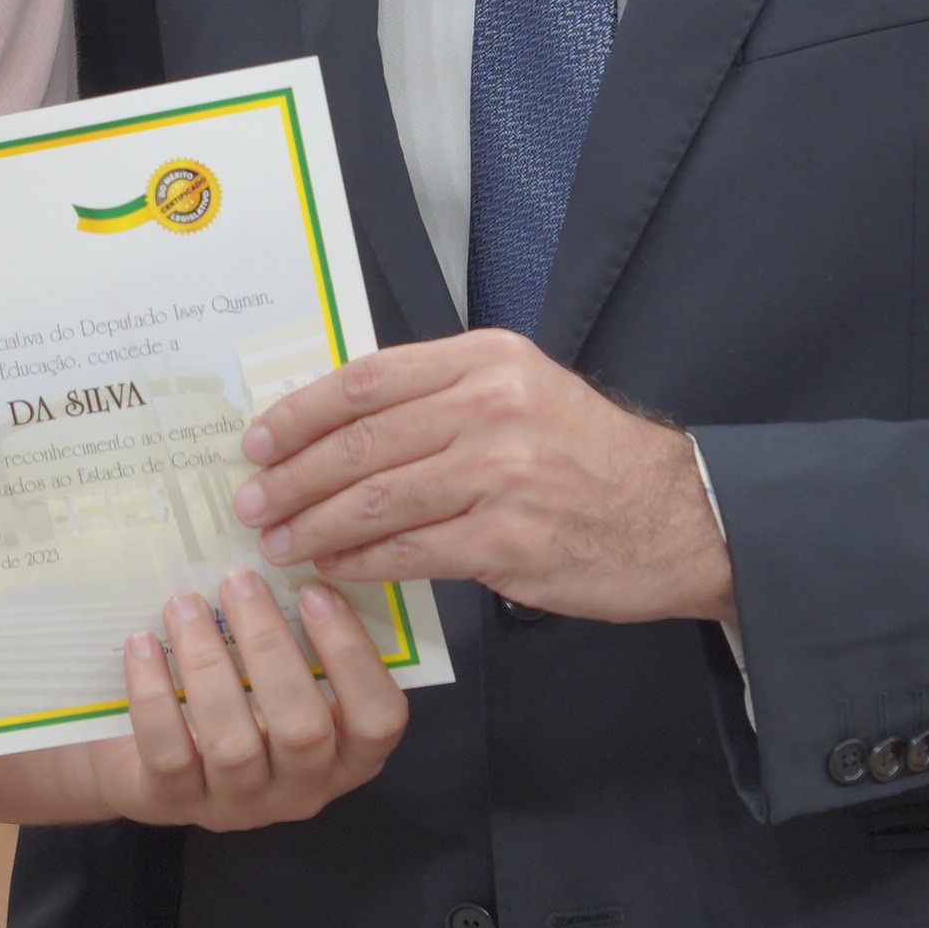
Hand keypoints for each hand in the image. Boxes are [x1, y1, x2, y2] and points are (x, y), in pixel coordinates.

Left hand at [0, 571, 407, 828]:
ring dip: (209, 663)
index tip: (317, 591)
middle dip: (269, 645)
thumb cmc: (235, 699)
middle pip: (303, 728)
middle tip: (239, 580)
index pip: (379, 719)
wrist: (144, 759)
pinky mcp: (173, 804)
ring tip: (183, 603)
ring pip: (234, 742)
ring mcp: (238, 804)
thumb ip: (301, 638)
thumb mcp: (280, 678)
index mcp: (346, 754)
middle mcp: (302, 789)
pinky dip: (154, 694)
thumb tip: (292, 550)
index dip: (354, 656)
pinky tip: (142, 644)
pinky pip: (168, 752)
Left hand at [235, 331, 733, 623]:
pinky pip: (408, 551)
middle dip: (290, 476)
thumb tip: (338, 424)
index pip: (365, 380)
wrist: (679, 517)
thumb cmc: (591, 457)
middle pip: (359, 441)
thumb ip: (440, 396)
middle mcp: (490, 406)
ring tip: (275, 541)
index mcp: (486, 359)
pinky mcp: (507, 540)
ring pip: (374, 499)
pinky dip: (358, 562)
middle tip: (250, 501)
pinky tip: (330, 568)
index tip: (257, 440)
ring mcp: (500, 474)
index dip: (298, 412)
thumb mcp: (522, 391)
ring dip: (312, 525)